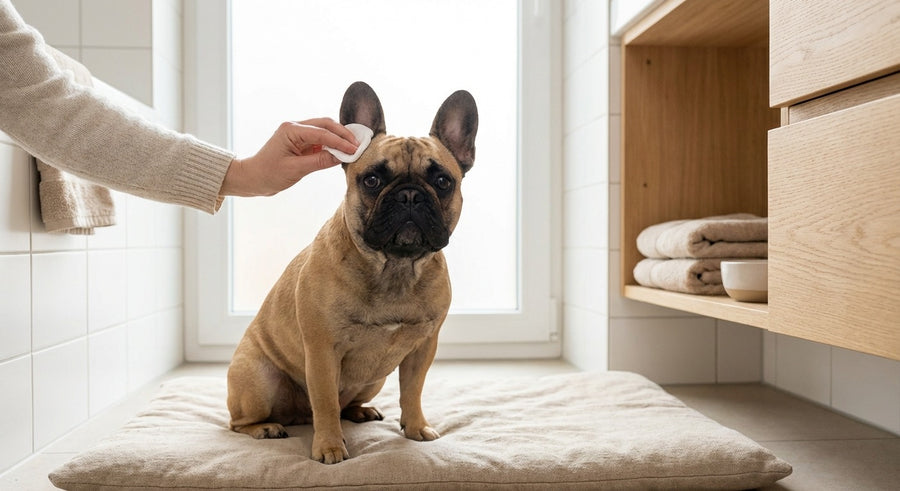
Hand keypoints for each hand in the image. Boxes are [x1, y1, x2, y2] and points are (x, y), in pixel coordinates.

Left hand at [219, 118, 358, 196]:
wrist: (253, 178)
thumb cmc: (268, 174)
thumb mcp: (295, 170)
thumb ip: (319, 161)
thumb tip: (340, 157)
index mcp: (291, 130)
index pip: (322, 133)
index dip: (340, 141)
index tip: (355, 150)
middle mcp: (295, 127)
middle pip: (326, 125)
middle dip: (343, 134)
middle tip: (358, 145)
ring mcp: (298, 133)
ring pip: (324, 130)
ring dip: (339, 138)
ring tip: (353, 148)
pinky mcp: (300, 142)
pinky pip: (321, 140)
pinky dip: (332, 144)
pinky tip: (341, 152)